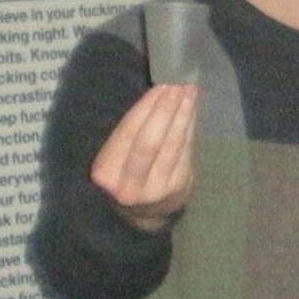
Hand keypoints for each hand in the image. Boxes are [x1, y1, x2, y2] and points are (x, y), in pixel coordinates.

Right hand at [88, 84, 198, 231]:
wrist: (144, 214)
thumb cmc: (126, 174)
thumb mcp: (115, 159)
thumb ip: (130, 132)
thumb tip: (156, 92)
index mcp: (106, 173)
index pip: (127, 134)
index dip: (145, 108)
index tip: (160, 85)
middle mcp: (129, 185)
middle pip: (150, 141)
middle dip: (166, 110)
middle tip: (178, 85)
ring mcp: (156, 189)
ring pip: (172, 146)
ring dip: (183, 115)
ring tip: (190, 91)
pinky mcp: (178, 188)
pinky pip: (185, 152)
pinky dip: (190, 128)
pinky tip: (193, 110)